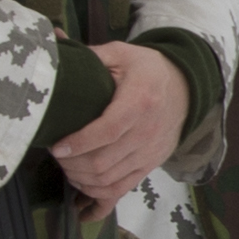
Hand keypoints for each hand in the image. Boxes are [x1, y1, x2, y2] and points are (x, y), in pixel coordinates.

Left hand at [51, 39, 188, 203]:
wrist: (185, 88)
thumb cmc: (147, 69)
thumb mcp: (121, 54)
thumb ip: (89, 54)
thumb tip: (53, 41)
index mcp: (139, 101)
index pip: (106, 131)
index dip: (78, 144)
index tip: (56, 147)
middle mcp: (146, 132)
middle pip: (103, 162)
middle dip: (72, 165)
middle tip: (57, 156)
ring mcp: (149, 153)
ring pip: (109, 180)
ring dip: (81, 180)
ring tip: (67, 168)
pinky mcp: (149, 165)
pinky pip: (122, 190)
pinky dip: (99, 198)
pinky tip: (82, 197)